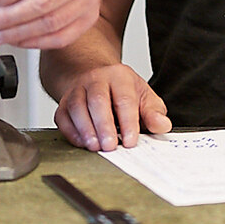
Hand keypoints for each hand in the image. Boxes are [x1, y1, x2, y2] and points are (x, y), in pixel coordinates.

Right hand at [54, 63, 171, 150]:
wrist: (95, 79)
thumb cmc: (123, 92)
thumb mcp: (144, 97)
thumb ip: (154, 113)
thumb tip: (161, 125)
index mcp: (120, 76)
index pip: (124, 99)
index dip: (128, 121)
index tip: (130, 141)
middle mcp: (96, 79)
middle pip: (97, 100)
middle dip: (104, 125)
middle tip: (110, 146)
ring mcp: (77, 89)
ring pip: (77, 106)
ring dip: (85, 129)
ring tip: (95, 146)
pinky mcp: (64, 103)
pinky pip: (63, 115)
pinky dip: (70, 131)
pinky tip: (81, 143)